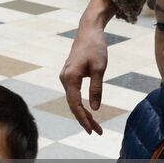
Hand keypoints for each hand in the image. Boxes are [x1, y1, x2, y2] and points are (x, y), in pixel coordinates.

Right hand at [60, 0, 116, 134]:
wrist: (89, 31)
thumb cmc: (95, 47)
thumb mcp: (99, 68)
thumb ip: (96, 88)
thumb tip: (95, 108)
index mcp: (70, 77)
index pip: (75, 104)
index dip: (83, 119)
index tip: (92, 130)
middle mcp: (64, 78)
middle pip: (73, 105)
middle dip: (84, 119)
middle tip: (98, 131)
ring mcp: (65, 77)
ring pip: (73, 101)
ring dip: (83, 113)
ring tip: (96, 125)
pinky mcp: (69, 75)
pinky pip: (73, 95)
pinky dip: (81, 105)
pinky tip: (89, 112)